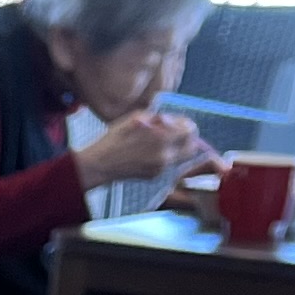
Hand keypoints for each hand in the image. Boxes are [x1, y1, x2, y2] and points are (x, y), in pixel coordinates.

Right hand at [75, 110, 221, 189]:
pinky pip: (168, 164)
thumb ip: (159, 118)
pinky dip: (164, 156)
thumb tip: (172, 120)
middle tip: (177, 132)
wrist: (101, 164)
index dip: (186, 124)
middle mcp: (165, 155)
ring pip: (181, 156)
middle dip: (187, 138)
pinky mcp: (156, 175)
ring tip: (159, 141)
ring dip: (176, 147)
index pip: (190, 130)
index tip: (179, 122)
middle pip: (192, 147)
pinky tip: (148, 152)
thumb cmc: (115, 138)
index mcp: (162, 138)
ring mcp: (161, 168)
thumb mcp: (136, 118)